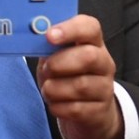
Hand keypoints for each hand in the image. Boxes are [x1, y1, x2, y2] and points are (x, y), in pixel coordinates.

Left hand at [38, 14, 123, 138]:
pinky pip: (76, 109)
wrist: (87, 109)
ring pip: (80, 86)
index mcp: (93, 42)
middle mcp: (104, 62)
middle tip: (46, 69)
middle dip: (59, 63)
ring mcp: (105, 87)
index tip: (49, 36)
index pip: (90, 27)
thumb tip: (33, 37)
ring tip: (47, 89)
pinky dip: (58, 107)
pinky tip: (54, 104)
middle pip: (88, 57)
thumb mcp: (57, 56)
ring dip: (55, 88)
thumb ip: (49, 46)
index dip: (70, 29)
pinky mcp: (100, 111)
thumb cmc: (66, 75)